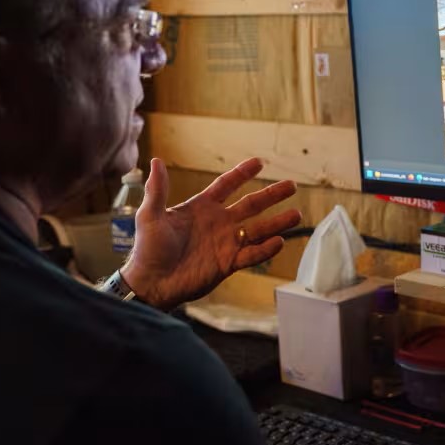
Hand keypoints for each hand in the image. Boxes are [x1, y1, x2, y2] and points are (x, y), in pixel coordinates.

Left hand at [121, 158, 300, 310]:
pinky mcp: (227, 264)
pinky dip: (265, 250)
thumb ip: (157, 190)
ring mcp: (225, 243)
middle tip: (292, 186)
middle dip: (271, 195)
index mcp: (200, 208)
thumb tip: (156, 160)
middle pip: (251, 205)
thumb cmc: (147, 250)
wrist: (152, 283)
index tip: (259, 162)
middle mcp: (217, 223)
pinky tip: (279, 242)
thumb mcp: (150, 216)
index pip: (226, 186)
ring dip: (277, 223)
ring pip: (257, 230)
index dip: (242, 174)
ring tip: (296, 214)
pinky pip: (251, 256)